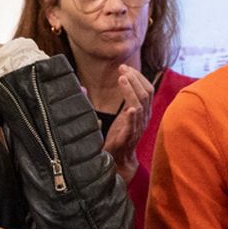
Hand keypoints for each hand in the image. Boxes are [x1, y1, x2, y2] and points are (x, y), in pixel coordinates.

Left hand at [102, 65, 153, 181]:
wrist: (118, 161)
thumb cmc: (116, 137)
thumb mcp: (115, 116)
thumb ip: (102, 102)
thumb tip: (80, 87)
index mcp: (141, 112)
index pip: (147, 89)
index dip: (137, 76)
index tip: (124, 68)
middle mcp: (143, 118)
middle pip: (147, 93)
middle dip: (135, 78)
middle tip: (123, 69)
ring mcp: (137, 127)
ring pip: (141, 104)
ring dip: (132, 90)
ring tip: (122, 79)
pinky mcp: (129, 138)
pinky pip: (134, 125)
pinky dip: (133, 116)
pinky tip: (129, 108)